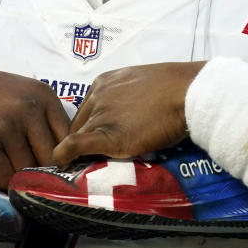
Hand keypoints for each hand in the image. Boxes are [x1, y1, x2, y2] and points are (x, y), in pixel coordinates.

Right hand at [0, 63, 69, 188]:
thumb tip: (64, 156)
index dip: (61, 157)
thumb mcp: (21, 92)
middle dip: (39, 170)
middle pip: (49, 159)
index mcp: (43, 95)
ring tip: (4, 163)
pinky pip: (4, 177)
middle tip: (26, 170)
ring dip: (17, 175)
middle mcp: (29, 109)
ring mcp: (6, 127)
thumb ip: (43, 117)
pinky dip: (0, 180)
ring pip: (26, 171)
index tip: (51, 165)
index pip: (68, 139)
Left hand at [53, 61, 204, 167]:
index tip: (95, 139)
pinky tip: (62, 165)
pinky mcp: (106, 135)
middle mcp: (97, 96)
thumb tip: (133, 113)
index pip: (87, 109)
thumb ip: (129, 98)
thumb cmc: (175, 87)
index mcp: (104, 82)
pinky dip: (64, 156)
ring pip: (75, 135)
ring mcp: (100, 114)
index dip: (90, 126)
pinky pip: (74, 146)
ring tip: (77, 165)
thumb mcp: (143, 84)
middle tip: (87, 157)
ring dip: (75, 151)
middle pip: (79, 123)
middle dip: (82, 139)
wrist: (185, 91)